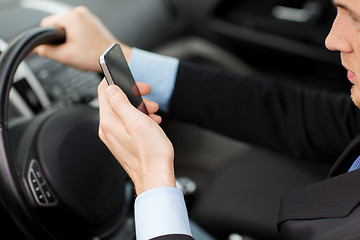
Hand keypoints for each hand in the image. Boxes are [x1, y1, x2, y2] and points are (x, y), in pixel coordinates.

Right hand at [35, 6, 131, 71]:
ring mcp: (87, 16)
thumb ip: (47, 51)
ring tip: (79, 48)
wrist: (112, 58)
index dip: (47, 37)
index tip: (56, 47)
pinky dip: (77, 36)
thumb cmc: (95, 56)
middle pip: (57, 24)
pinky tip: (84, 45)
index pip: (46, 23)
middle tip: (71, 49)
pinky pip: (77, 27)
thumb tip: (37, 49)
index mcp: (72, 17)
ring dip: (69, 37)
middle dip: (60, 38)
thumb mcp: (65, 56)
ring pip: (67, 26)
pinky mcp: (92, 22)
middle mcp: (80, 12)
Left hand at [98, 79, 175, 194]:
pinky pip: (127, 124)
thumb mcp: (137, 121)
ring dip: (139, 108)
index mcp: (108, 122)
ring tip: (154, 113)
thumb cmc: (151, 153)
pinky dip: (139, 119)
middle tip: (149, 99)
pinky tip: (151, 123)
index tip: (134, 82)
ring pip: (123, 112)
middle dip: (134, 96)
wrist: (155, 176)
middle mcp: (107, 129)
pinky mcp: (122, 143)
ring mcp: (114, 137)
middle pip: (115, 101)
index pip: (104, 90)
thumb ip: (121, 102)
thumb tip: (110, 88)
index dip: (119, 81)